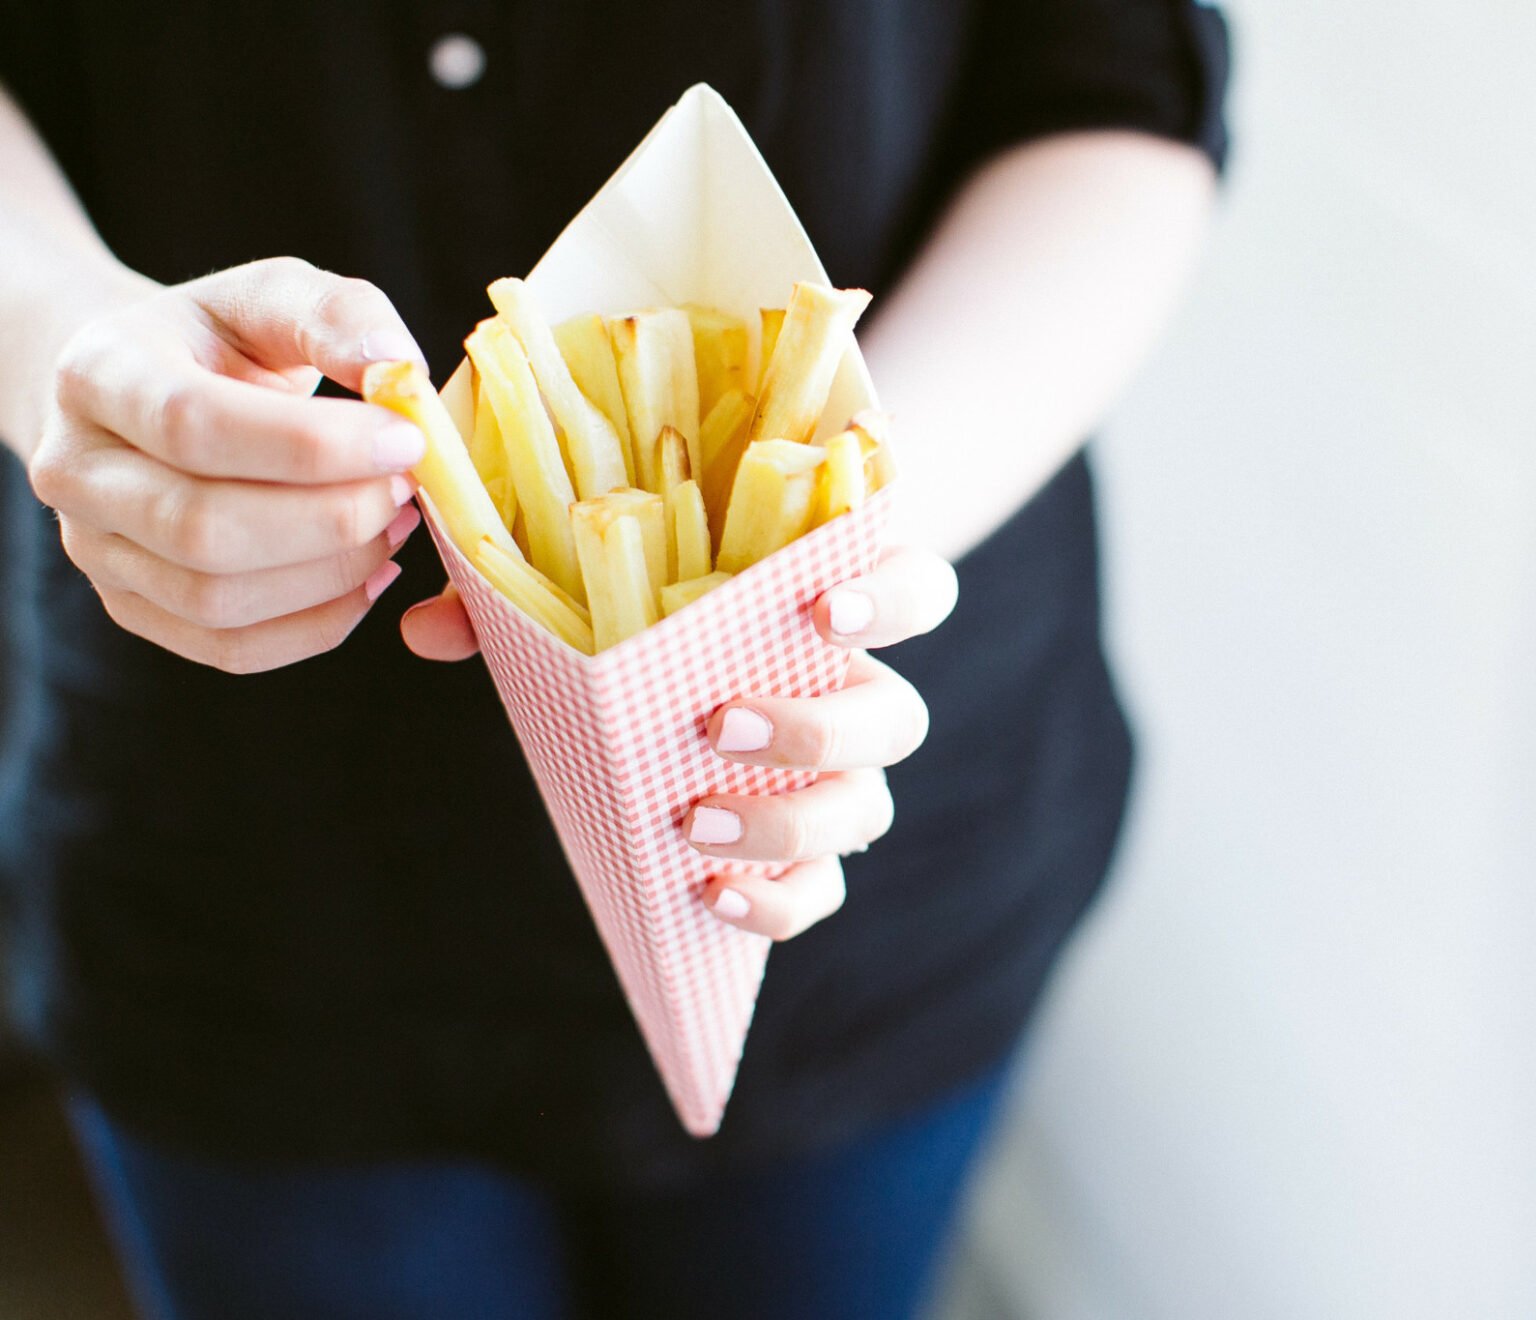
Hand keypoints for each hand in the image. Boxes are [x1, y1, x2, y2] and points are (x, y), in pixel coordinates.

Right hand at [27, 257, 429, 672]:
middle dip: (332, 518)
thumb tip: (398, 367)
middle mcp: (76, 471)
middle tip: (407, 490)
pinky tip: (369, 577)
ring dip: (333, 573)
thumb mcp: (271, 297)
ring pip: (217, 599)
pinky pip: (230, 647)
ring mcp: (96, 550)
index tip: (406, 439)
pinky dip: (318, 624)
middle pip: (203, 527)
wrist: (144, 393)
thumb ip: (337, 315)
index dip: (312, 445)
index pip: (194, 425)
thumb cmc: (221, 342)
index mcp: (99, 374)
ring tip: (394, 525)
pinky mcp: (133, 607)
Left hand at [402, 545, 959, 938]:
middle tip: (716, 722)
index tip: (823, 609)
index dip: (892, 599)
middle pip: (898, 718)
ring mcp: (844, 781)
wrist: (674, 704)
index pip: (917, 591)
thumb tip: (430, 630)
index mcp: (829, 612)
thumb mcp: (584, 598)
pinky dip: (777, 901)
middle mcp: (859, 696)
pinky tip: (711, 897)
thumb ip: (520, 603)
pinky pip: (822, 890)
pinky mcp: (814, 853)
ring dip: (789, 820)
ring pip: (866, 809)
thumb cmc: (642, 628)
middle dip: (818, 725)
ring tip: (696, 819)